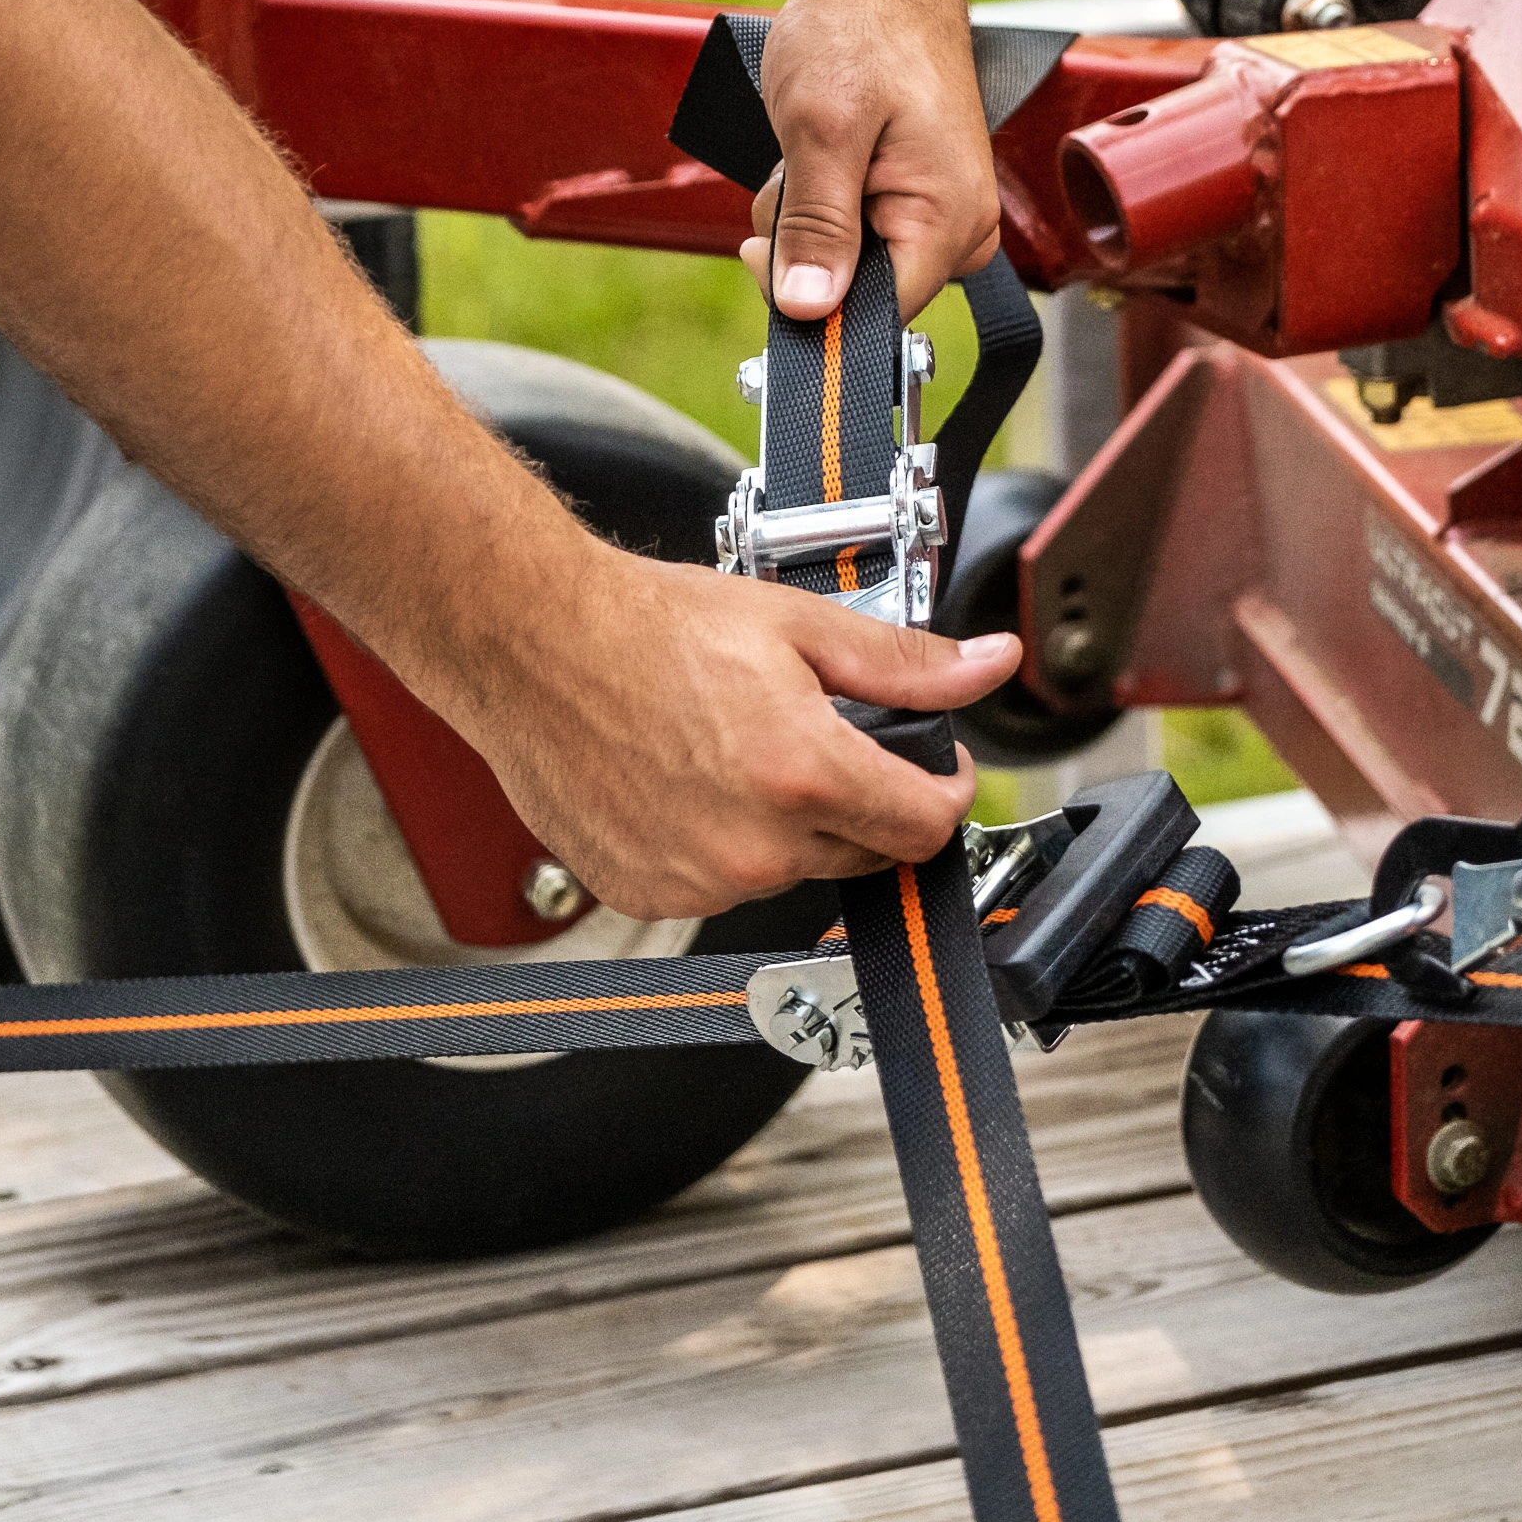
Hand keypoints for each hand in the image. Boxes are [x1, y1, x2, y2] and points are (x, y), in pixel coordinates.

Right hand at [457, 538, 1014, 912]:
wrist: (533, 644)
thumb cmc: (648, 626)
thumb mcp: (797, 625)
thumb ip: (905, 664)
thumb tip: (989, 668)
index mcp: (803, 775)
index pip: (926, 827)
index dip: (942, 789)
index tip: (929, 764)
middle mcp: (753, 846)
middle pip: (862, 851)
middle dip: (860, 799)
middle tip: (812, 732)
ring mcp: (697, 881)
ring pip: (789, 870)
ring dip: (786, 824)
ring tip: (733, 746)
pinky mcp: (649, 896)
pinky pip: (719, 887)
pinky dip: (720, 844)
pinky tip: (688, 782)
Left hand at [740, 0, 999, 325]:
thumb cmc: (861, 30)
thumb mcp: (821, 129)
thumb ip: (816, 227)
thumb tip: (808, 310)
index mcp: (952, 221)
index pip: (874, 317)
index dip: (808, 298)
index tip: (761, 249)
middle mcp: (958, 229)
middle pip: (857, 295)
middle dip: (805, 246)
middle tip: (800, 169)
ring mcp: (937, 214)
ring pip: (844, 264)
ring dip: (805, 218)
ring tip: (814, 146)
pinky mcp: (913, 199)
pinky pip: (848, 233)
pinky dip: (817, 200)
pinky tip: (823, 150)